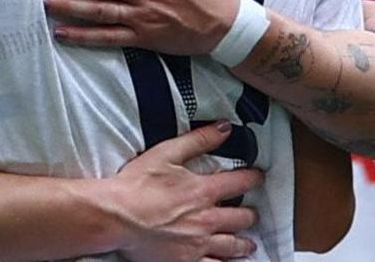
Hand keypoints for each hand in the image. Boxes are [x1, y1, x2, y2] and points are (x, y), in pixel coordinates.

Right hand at [114, 120, 262, 261]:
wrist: (116, 217)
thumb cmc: (137, 184)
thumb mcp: (167, 152)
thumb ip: (199, 139)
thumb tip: (224, 128)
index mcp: (204, 191)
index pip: (241, 183)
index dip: (253, 178)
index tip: (258, 178)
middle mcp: (207, 219)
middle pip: (241, 218)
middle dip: (249, 215)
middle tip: (251, 214)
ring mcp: (198, 244)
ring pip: (232, 246)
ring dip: (243, 243)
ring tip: (248, 243)